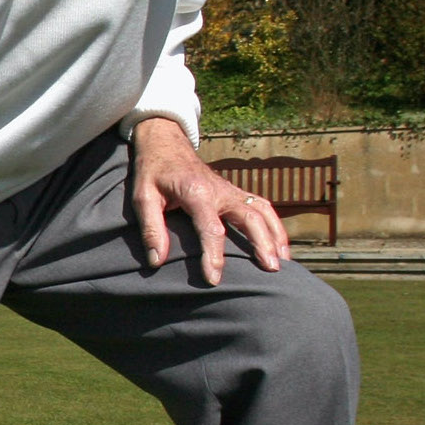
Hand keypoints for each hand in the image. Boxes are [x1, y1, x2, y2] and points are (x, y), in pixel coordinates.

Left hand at [130, 116, 289, 284]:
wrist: (166, 144)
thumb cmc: (153, 172)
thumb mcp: (142, 197)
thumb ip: (151, 228)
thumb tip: (157, 261)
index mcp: (196, 192)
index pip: (211, 229)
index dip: (213, 256)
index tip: (214, 280)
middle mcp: (220, 191)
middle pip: (250, 218)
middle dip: (262, 244)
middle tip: (270, 270)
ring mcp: (231, 190)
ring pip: (263, 212)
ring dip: (276, 236)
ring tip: (282, 264)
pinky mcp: (236, 192)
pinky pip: (262, 207)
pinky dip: (275, 226)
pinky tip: (280, 246)